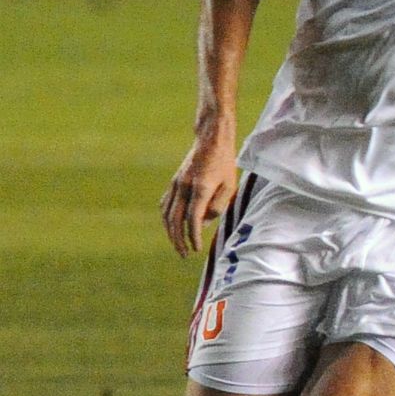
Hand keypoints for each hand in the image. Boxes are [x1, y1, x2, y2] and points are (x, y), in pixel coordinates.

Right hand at [160, 134, 236, 256]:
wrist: (211, 141)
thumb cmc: (225, 163)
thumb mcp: (229, 185)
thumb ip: (217, 207)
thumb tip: (201, 225)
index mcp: (200, 188)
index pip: (192, 219)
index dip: (193, 236)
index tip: (197, 249)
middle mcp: (184, 187)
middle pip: (175, 220)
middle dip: (178, 240)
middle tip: (184, 254)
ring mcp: (175, 184)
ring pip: (166, 214)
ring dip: (170, 232)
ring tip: (178, 245)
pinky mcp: (173, 183)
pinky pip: (165, 205)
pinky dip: (166, 219)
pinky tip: (172, 228)